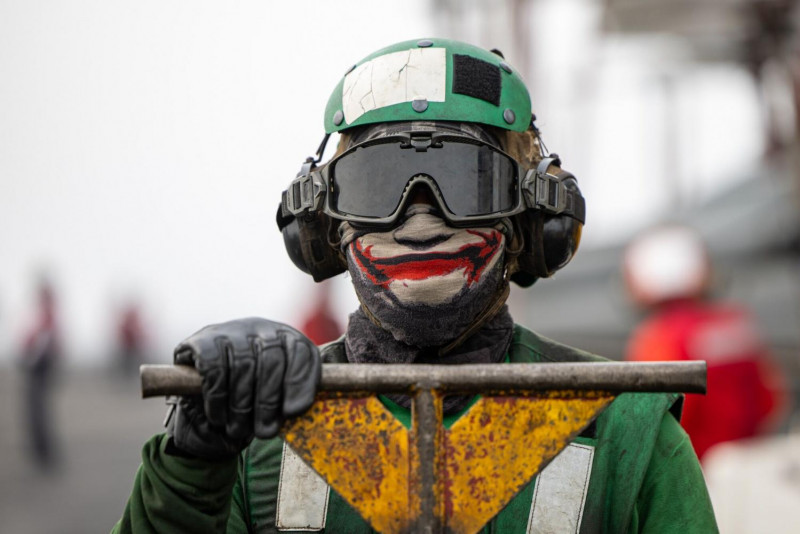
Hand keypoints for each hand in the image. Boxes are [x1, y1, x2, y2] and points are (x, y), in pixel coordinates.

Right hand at [166, 317, 320, 459]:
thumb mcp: (275, 403)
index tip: (292, 413)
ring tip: (238, 429)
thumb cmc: (248, 404)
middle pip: (272, 360)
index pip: (302, 352)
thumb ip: (290, 403)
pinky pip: (214, 368)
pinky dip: (217, 397)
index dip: (299, 383)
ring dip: (241, 406)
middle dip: (268, 402)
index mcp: (286, 339)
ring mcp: (231, 331)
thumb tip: (294, 409)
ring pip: (243, 366)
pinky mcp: (203, 341)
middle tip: (265, 431)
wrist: (205, 405)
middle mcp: (261, 329)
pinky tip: (218, 416)